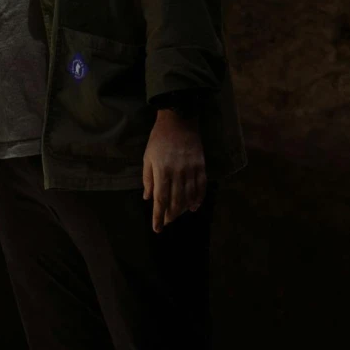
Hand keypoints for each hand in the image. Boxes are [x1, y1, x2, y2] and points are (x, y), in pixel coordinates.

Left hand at [143, 106, 205, 230]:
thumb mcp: (147, 157)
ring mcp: (191, 170)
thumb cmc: (159, 139)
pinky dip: (198, 199)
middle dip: (170, 215)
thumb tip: (148, 198)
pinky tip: (193, 207)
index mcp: (162, 171)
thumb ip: (148, 178)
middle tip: (166, 222)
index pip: (160, 199)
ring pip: (189, 197)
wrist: (178, 120)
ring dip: (183, 210)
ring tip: (177, 216)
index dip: (158, 216)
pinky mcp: (201, 166)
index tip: (157, 228)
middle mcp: (177, 173)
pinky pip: (202, 188)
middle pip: (176, 202)